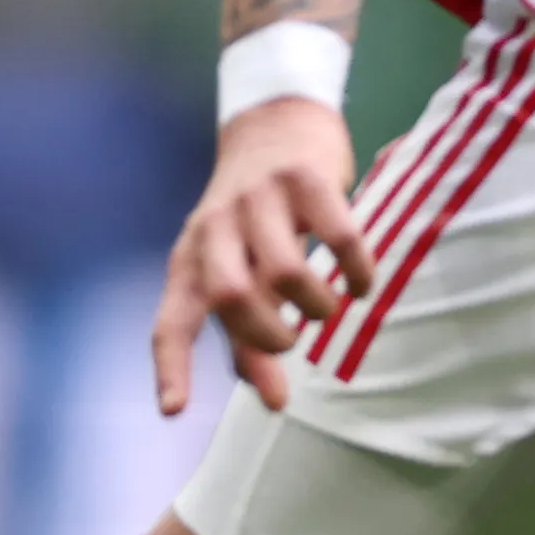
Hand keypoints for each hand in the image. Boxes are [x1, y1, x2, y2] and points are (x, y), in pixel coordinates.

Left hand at [153, 94, 373, 413]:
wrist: (274, 123)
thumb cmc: (253, 218)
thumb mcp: (237, 272)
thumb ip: (247, 337)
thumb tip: (273, 401)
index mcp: (190, 260)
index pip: (171, 321)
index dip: (171, 367)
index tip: (174, 412)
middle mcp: (215, 229)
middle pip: (229, 295)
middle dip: (268, 334)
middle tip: (295, 340)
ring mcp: (260, 200)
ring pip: (284, 270)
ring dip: (316, 305)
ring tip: (329, 309)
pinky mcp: (306, 178)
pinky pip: (338, 236)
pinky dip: (356, 270)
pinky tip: (362, 282)